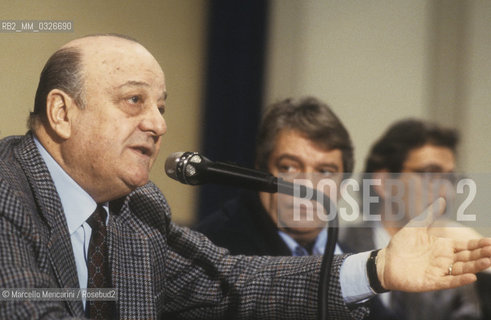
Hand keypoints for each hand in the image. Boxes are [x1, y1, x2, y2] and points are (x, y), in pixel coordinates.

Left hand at [376, 197, 490, 291]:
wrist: (385, 261)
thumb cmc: (401, 245)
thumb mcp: (415, 227)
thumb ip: (429, 215)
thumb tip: (441, 199)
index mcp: (442, 246)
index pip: (465, 245)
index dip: (478, 244)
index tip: (490, 241)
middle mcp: (444, 259)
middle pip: (467, 257)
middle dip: (481, 254)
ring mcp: (439, 271)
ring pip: (461, 269)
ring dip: (475, 266)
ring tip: (488, 262)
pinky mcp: (431, 281)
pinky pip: (448, 281)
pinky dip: (459, 279)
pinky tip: (471, 277)